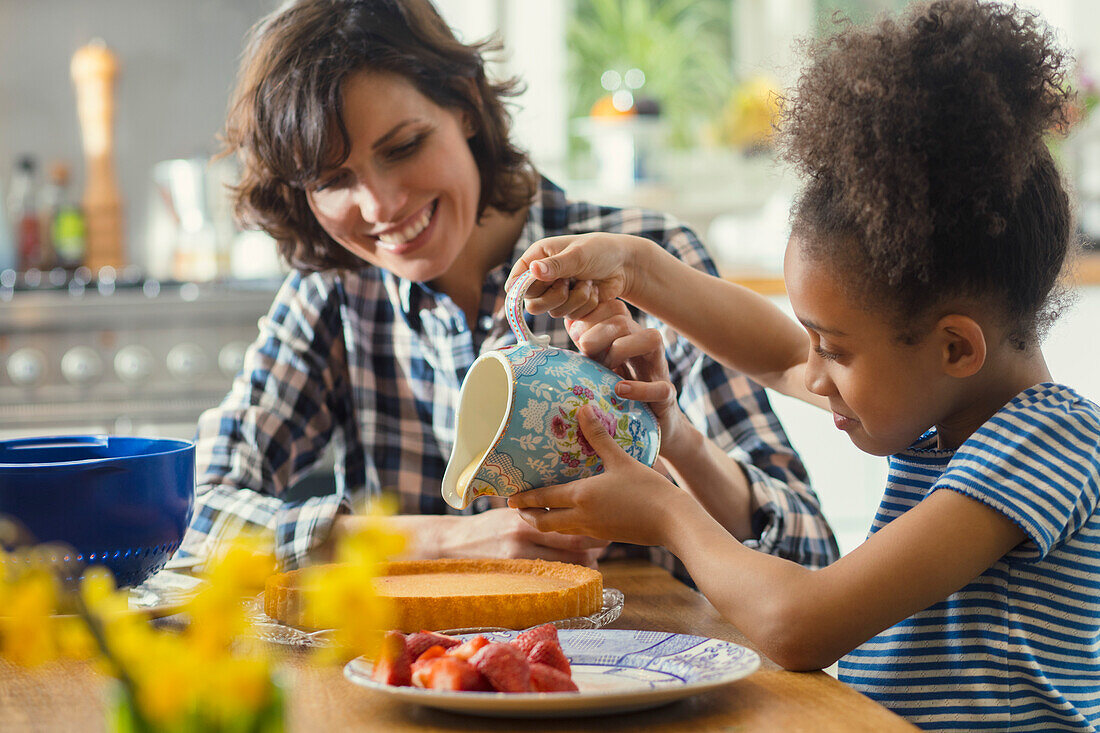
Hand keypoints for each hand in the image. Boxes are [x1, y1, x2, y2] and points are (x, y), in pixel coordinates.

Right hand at [333, 508, 609, 567]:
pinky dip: (565, 576)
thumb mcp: (511, 511)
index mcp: (526, 513)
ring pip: (565, 562)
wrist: (454, 545)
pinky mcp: (513, 571)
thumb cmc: (488, 526)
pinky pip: (548, 576)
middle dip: (595, 544)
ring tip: (595, 561)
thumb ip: (536, 511)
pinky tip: (575, 577)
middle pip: (573, 541)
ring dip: (584, 563)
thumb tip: (569, 505)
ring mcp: (519, 554)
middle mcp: (524, 531)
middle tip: (609, 542)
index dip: (592, 523)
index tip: (607, 523)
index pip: (567, 518)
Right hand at [505, 233, 652, 319]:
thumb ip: (556, 265)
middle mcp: (542, 277)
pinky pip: (570, 316)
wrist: (625, 265)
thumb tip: (533, 270)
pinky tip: (593, 289)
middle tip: (568, 283)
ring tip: (588, 282)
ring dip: (575, 299)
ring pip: (552, 312)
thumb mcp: (578, 255)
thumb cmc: (601, 250)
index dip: (522, 290)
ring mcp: (556, 293)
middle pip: (531, 304)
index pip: (515, 282)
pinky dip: (585, 305)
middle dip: (554, 297)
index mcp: (537, 258)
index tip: (537, 289)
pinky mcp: (570, 306)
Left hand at [508, 405, 684, 546]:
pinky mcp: (608, 536)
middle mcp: (582, 518)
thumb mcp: (621, 459)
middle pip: (544, 522)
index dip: (524, 499)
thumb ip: (599, 436)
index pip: (543, 499)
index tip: (508, 498)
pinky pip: (578, 533)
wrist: (673, 521)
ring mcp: (594, 531)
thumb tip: (584, 409)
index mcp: (581, 497)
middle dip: (528, 516)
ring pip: (560, 530)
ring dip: (546, 522)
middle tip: (517, 508)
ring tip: (539, 513)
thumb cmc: (647, 489)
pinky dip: (566, 526)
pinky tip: (572, 517)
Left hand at [565, 299, 690, 455]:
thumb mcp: (596, 367)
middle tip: (585, 352)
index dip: (589, 317)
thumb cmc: (617, 392)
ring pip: (651, 339)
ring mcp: (658, 369)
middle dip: (599, 333)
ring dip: (621, 349)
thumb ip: (581, 348)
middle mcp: (643, 345)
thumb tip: (557, 326)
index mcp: (626, 335)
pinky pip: (661, 387)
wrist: (652, 426)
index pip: (611, 308)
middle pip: (623, 319)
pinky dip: (639, 388)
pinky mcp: (666, 396)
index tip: (576, 336)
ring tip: (606, 367)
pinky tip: (620, 389)